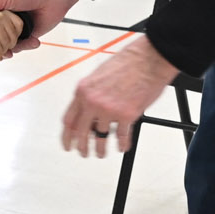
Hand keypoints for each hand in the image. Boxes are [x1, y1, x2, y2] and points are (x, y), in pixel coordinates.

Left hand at [60, 38, 178, 156]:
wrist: (148, 60)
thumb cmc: (127, 63)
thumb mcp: (98, 77)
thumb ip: (90, 95)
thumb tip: (89, 113)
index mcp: (83, 91)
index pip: (69, 120)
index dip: (67, 135)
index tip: (68, 143)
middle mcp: (93, 102)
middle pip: (81, 132)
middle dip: (81, 146)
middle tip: (83, 152)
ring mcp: (109, 110)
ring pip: (101, 137)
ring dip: (100, 149)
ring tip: (101, 153)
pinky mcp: (127, 115)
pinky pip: (122, 136)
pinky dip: (122, 144)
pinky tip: (121, 147)